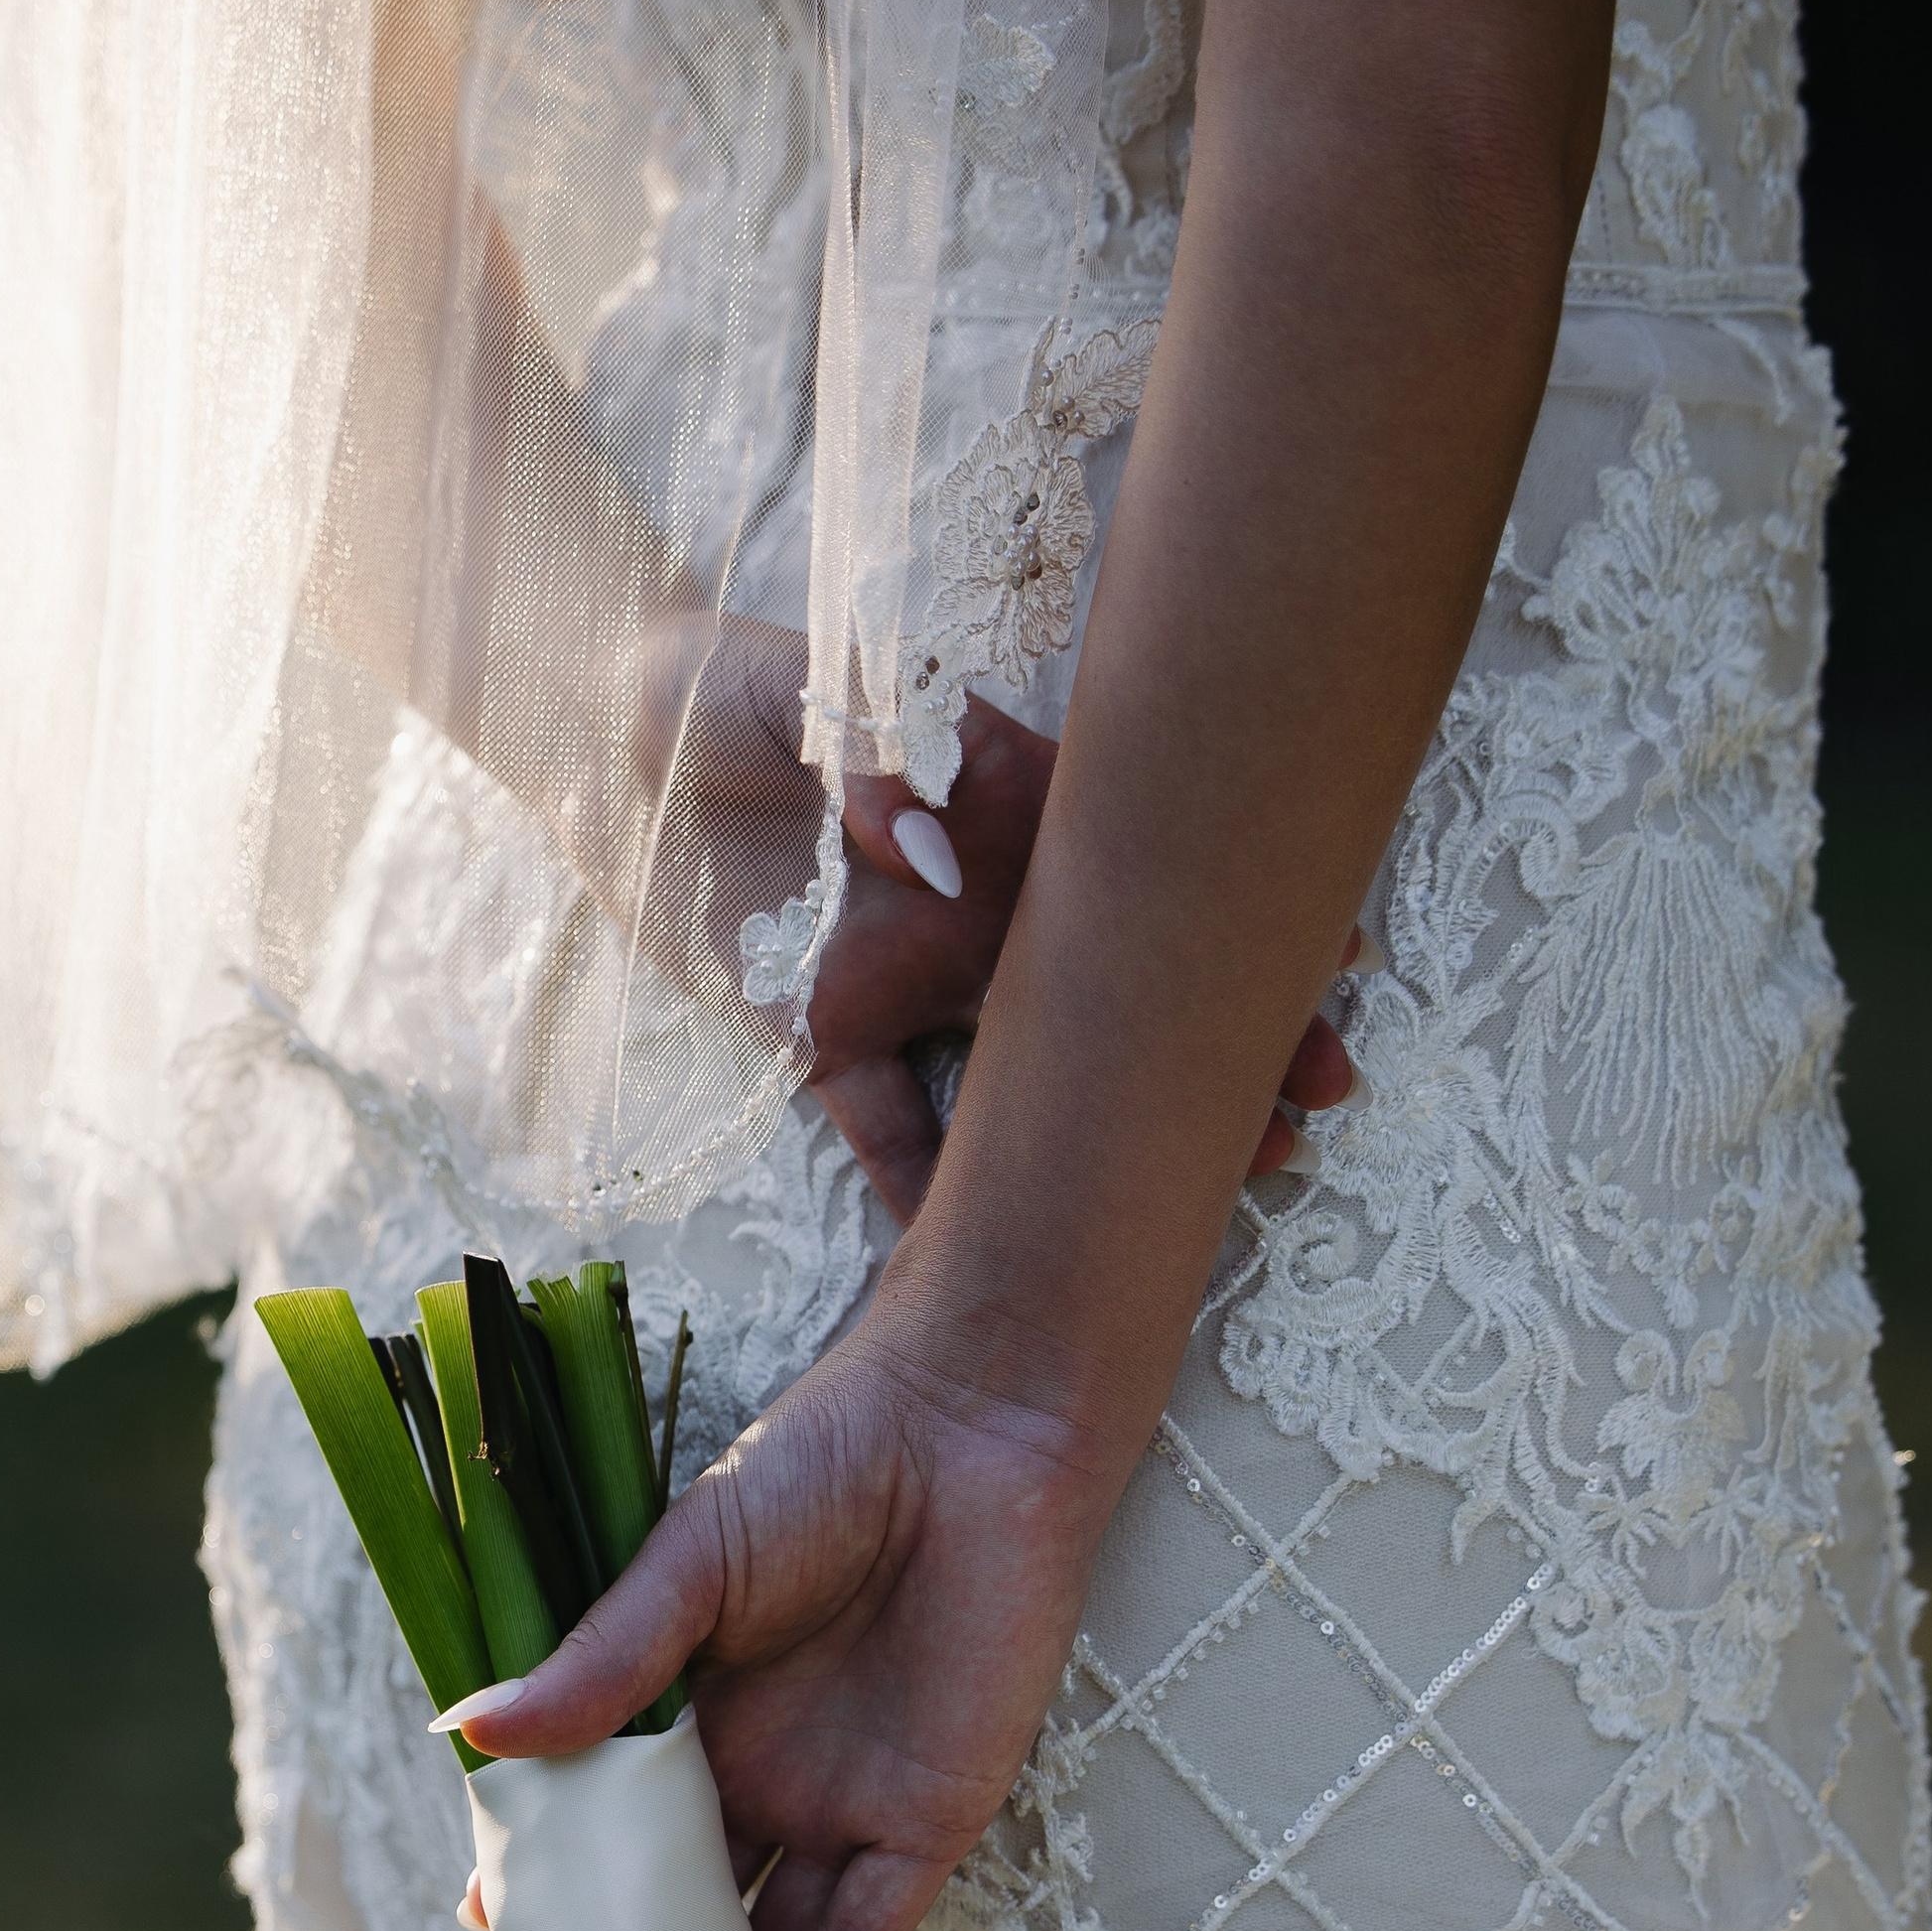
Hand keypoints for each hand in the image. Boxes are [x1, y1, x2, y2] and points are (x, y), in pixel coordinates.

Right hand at [459, 1306, 1124, 1930]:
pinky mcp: (926, 1825)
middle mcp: (758, 1777)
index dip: (551, 1891)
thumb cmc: (826, 1467)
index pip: (605, 1827)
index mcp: (689, 1711)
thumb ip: (603, 1663)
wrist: (974, 1431)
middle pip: (672, 1912)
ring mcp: (839, 1809)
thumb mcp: (692, 1565)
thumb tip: (472, 1735)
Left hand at [653, 617, 1354, 1223]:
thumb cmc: (720, 686)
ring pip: (1045, 1069)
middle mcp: (979, 901)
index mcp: (1002, 804)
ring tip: (1234, 1173)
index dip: (1233, 899)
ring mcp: (916, 978)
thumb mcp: (793, 682)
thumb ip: (867, 738)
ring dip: (1128, 1127)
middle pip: (1124, 982)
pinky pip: (895, 1130)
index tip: (1328, 939)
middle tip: (1319, 1088)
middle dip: (1227, 1034)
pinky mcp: (831, 1039)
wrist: (603, 739)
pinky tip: (999, 1248)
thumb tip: (920, 825)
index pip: (1139, 857)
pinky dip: (932, 1189)